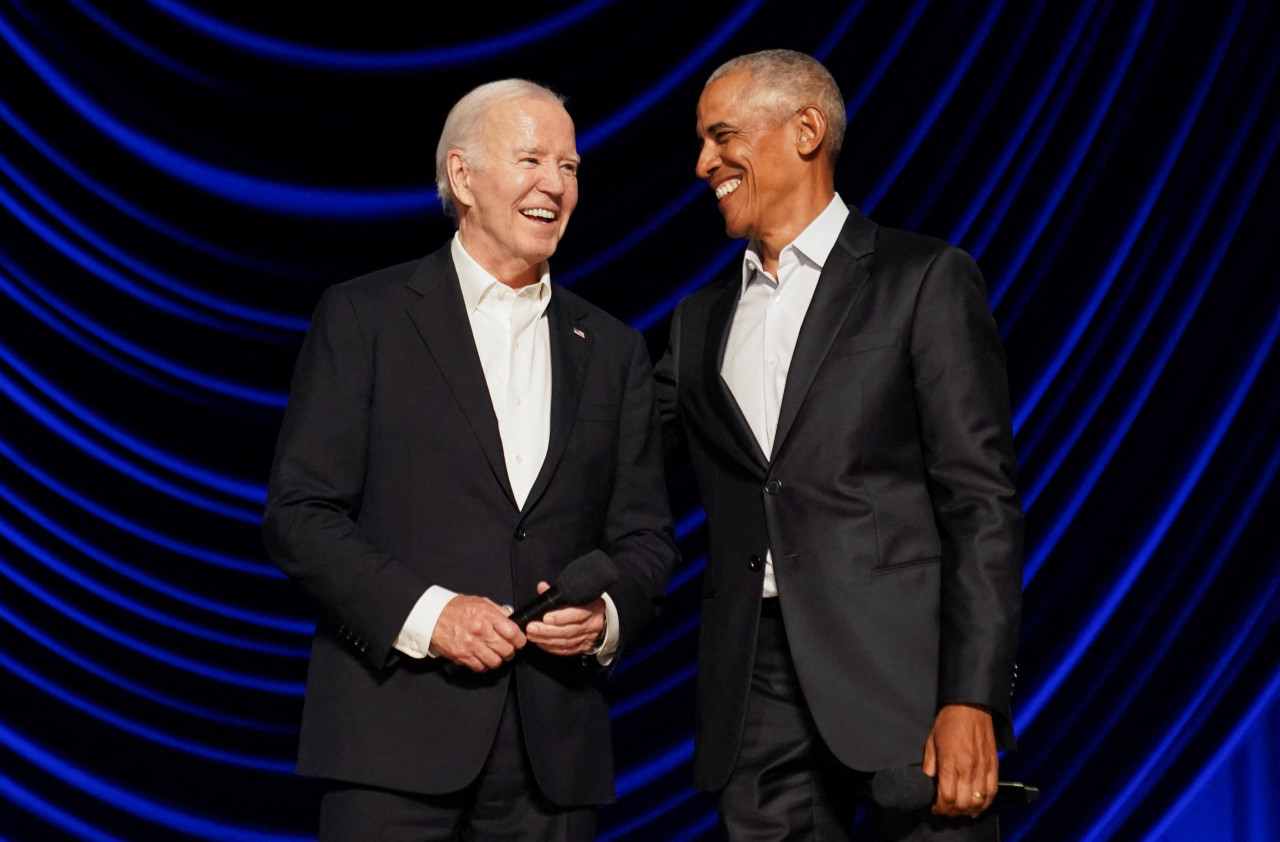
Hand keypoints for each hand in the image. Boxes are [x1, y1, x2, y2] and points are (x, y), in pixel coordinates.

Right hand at [429, 595, 524, 671]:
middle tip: (507, 648)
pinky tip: (482, 657)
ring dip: (497, 659)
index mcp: (487, 615)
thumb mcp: (481, 602)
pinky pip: (480, 667)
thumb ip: (499, 612)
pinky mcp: (461, 655)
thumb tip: (514, 620)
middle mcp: (480, 630)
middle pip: (506, 650)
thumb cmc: (456, 608)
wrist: (432, 615)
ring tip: (494, 654)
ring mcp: (470, 644)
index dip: (520, 640)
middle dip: (510, 651)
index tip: (520, 642)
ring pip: (495, 661)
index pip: (513, 633)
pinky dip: (483, 664)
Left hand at [524, 581, 605, 655]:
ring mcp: (589, 637)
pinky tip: (541, 643)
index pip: (577, 614)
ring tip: (532, 636)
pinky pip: (566, 650)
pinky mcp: (584, 647)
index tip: (545, 618)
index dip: (560, 617)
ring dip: (546, 640)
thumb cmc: (584, 604)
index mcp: (593, 607)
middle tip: (531, 628)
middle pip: (569, 631)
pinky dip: (552, 648)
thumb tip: (541, 587)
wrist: (599, 617)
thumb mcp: (575, 595)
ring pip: (566, 642)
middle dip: (547, 631)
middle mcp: (593, 624)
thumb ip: (557, 593)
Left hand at [922, 703, 997, 817]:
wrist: (971, 706)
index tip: (934, 808)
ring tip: (959, 810)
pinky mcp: (994, 766)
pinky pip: (992, 792)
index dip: (940, 808)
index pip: (947, 796)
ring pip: (978, 801)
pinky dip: (985, 803)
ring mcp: (983, 767)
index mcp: (950, 761)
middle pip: (963, 803)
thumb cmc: (948, 722)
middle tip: (945, 810)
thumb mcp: (931, 741)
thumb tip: (927, 783)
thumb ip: (929, 765)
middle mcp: (968, 767)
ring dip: (968, 810)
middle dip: (952, 812)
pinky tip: (976, 806)